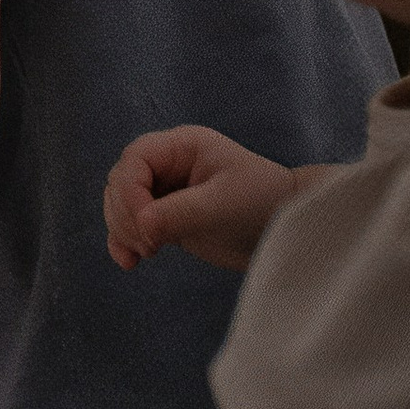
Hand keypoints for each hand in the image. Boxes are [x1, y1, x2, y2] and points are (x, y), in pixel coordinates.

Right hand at [105, 123, 310, 274]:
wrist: (287, 230)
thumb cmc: (263, 203)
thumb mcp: (223, 205)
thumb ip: (180, 212)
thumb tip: (141, 226)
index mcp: (181, 146)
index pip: (136, 160)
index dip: (131, 192)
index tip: (145, 226)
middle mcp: (169, 164)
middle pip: (122, 181)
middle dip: (126, 213)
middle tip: (150, 245)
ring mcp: (166, 192)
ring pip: (122, 203)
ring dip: (123, 228)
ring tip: (146, 254)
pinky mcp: (168, 219)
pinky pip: (133, 225)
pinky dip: (125, 241)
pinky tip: (129, 262)